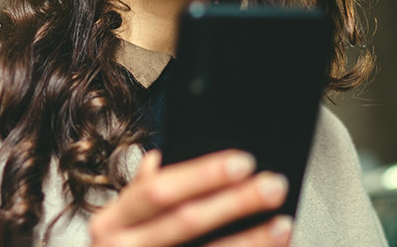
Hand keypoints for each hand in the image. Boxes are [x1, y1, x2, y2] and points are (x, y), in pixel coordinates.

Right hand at [87, 149, 291, 245]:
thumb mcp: (122, 223)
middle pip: (186, 221)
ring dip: (251, 239)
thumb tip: (158, 157)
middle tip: (273, 185)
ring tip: (284, 224)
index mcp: (112, 222)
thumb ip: (141, 194)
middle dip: (234, 201)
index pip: (158, 191)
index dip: (202, 175)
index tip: (244, 161)